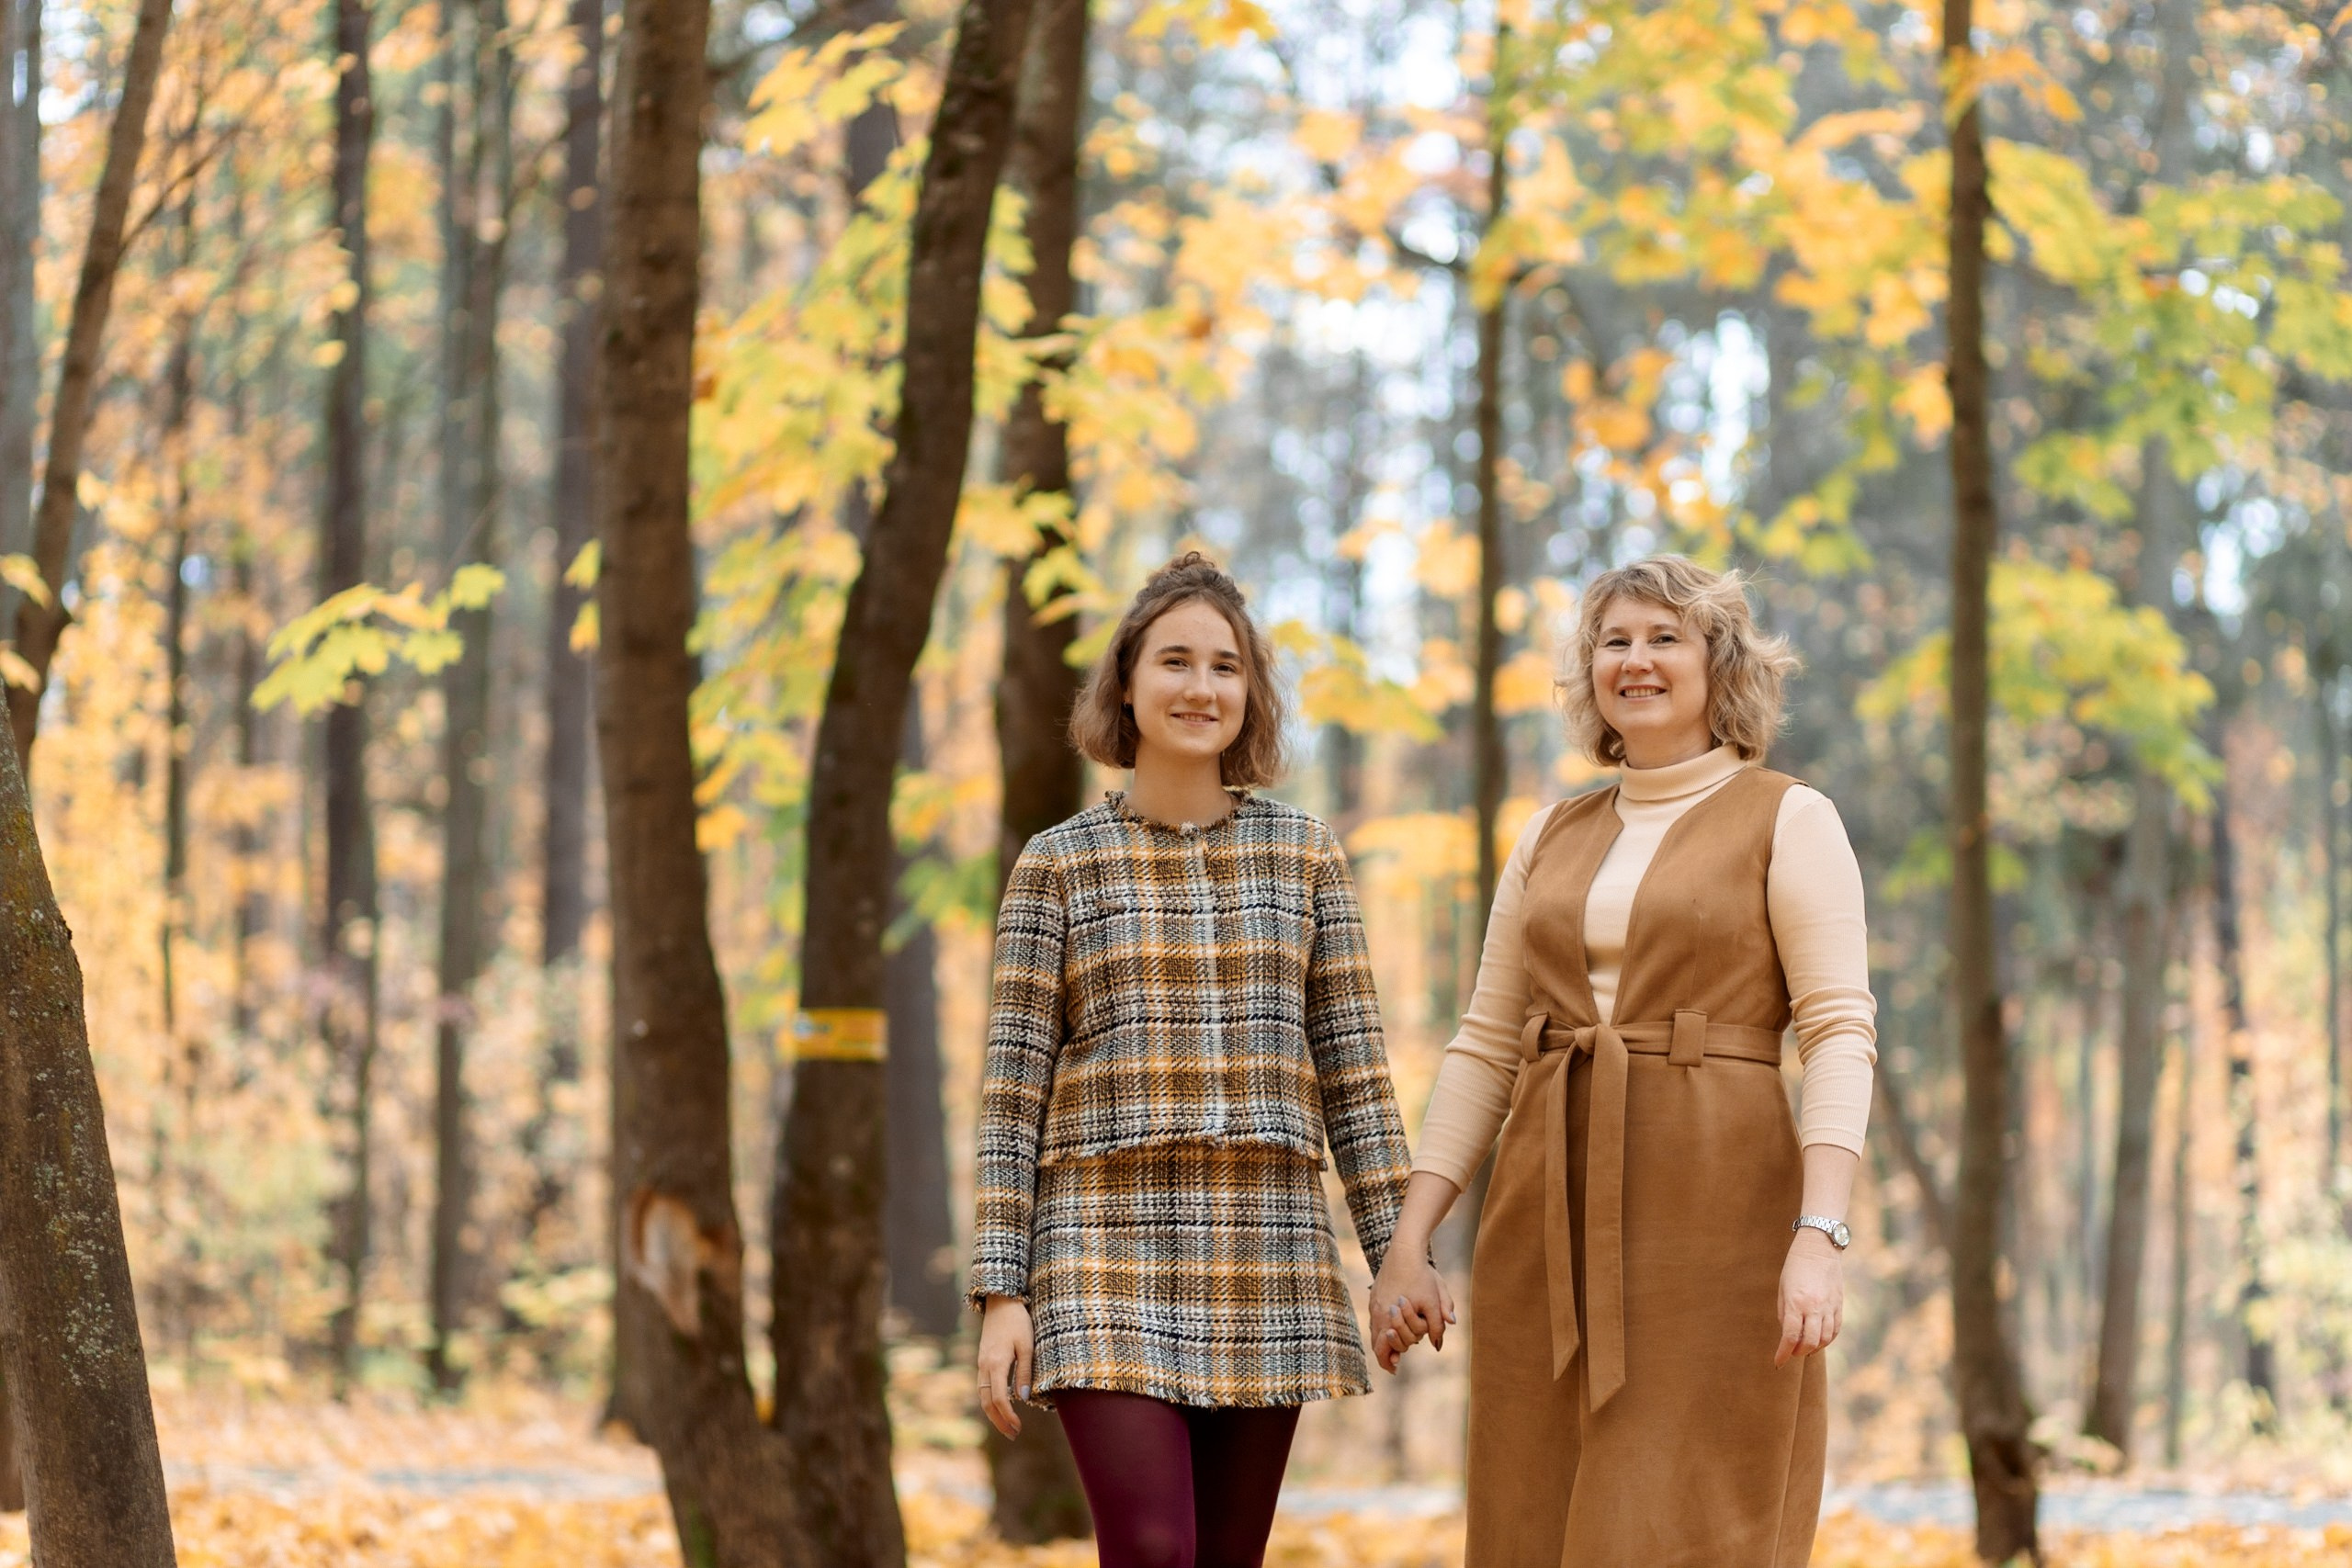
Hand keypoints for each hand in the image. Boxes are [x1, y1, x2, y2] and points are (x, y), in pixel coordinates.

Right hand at [977, 1295, 1033, 1437]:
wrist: (1000, 1301)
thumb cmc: (1017, 1322)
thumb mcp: (1026, 1346)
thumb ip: (1023, 1372)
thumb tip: (1022, 1398)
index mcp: (995, 1364)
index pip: (999, 1399)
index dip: (1008, 1416)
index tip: (1018, 1428)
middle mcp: (984, 1366)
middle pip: (987, 1402)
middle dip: (999, 1421)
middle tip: (1013, 1435)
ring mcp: (981, 1363)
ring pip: (983, 1396)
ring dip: (993, 1413)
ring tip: (1007, 1426)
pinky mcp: (983, 1360)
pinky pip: (983, 1386)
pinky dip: (990, 1401)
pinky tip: (1000, 1406)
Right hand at [1367, 1250, 1453, 1373]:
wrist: (1405, 1250)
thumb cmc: (1422, 1275)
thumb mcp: (1435, 1300)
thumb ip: (1437, 1324)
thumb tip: (1438, 1345)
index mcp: (1390, 1317)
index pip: (1383, 1349)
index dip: (1388, 1362)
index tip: (1395, 1369)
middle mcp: (1378, 1312)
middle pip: (1377, 1343)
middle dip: (1389, 1352)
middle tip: (1397, 1361)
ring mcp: (1375, 1303)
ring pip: (1375, 1330)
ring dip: (1385, 1341)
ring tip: (1395, 1347)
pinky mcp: (1375, 1295)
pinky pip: (1375, 1318)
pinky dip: (1383, 1327)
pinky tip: (1392, 1326)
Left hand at [1774, 1229, 1843, 1367]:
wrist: (1819, 1247)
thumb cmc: (1795, 1266)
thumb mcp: (1783, 1288)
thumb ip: (1785, 1313)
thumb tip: (1788, 1334)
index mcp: (1796, 1302)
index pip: (1790, 1337)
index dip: (1783, 1353)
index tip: (1778, 1363)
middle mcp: (1814, 1307)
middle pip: (1810, 1342)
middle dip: (1798, 1353)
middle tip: (1791, 1354)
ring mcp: (1829, 1307)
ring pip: (1825, 1339)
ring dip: (1814, 1348)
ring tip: (1804, 1349)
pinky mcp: (1839, 1305)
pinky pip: (1835, 1329)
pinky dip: (1827, 1339)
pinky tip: (1820, 1340)